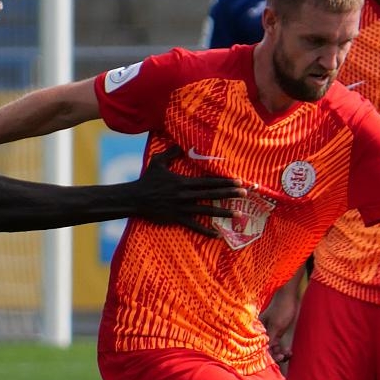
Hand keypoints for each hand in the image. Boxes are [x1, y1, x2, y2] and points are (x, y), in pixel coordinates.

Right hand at [130, 145, 244, 236]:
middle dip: (230, 194)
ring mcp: (182, 208)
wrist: (134, 199)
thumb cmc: (147, 180)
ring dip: (223, 212)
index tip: (238, 181)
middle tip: (245, 193)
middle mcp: (185, 195)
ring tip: (238, 214)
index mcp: (184, 182)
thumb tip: (182, 145)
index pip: (209, 181)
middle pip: (212, 194)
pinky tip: (218, 234)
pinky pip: (194, 226)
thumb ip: (171, 153)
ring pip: (207, 211)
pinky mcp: (177, 219)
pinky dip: (206, 231)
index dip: (224, 181)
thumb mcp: (158, 162)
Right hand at [260, 282, 300, 365]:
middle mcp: (262, 333)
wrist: (291, 296)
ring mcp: (270, 333)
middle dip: (273, 355)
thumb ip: (270, 339)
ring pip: (273, 349)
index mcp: (257, 330)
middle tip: (283, 357)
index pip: (258, 347)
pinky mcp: (278, 332)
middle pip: (265, 349)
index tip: (273, 360)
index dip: (264, 355)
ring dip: (280, 353)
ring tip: (288, 354)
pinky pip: (278, 345)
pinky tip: (289, 352)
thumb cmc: (281, 308)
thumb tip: (264, 352)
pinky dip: (283, 350)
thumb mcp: (276, 325)